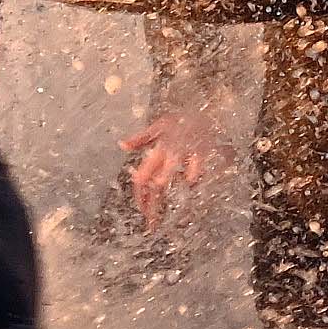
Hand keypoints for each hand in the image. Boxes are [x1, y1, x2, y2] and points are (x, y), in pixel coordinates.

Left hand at [119, 104, 234, 233]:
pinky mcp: (202, 152)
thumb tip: (121, 145)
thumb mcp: (159, 125)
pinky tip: (192, 193)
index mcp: (157, 150)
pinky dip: (192, 182)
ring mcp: (184, 153)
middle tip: (153, 224)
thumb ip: (141, 139)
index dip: (140, 197)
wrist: (206, 104)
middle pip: (153, 184)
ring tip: (167, 217)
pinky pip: (195, 171)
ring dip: (167, 198)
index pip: (141, 177)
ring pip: (169, 178)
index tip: (143, 212)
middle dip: (153, 207)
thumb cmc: (183, 117)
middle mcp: (168, 154)